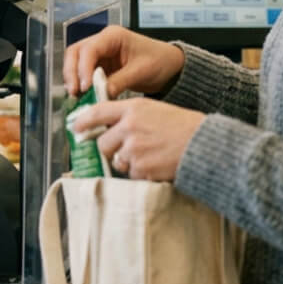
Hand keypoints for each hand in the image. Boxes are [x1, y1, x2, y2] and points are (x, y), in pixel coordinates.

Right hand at [63, 25, 184, 98]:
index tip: (85, 87)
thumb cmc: (160, 61)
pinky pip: (84, 73)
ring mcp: (100, 53)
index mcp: (113, 36)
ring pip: (76, 62)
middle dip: (72, 73)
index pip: (89, 49)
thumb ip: (119, 82)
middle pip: (75, 53)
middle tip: (74, 92)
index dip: (83, 68)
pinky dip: (81, 84)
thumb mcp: (140, 72)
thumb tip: (100, 94)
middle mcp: (103, 42)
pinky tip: (83, 97)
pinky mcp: (100, 66)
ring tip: (76, 97)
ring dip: (74, 79)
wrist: (170, 67)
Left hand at [70, 97, 204, 181]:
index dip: (82, 122)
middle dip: (110, 150)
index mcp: (132, 109)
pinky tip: (157, 165)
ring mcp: (134, 149)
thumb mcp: (154, 110)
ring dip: (127, 162)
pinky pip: (132, 174)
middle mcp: (129, 127)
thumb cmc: (184, 127)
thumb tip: (109, 128)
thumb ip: (129, 117)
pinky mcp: (141, 168)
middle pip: (103, 143)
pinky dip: (142, 173)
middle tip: (127, 150)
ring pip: (116, 161)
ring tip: (149, 156)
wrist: (206, 144)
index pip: (97, 113)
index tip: (76, 128)